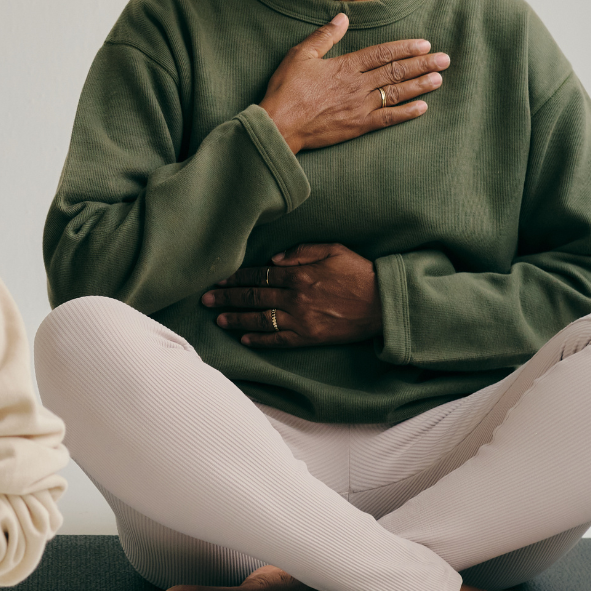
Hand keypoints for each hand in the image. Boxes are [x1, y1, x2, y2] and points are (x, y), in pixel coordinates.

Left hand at [201, 243, 381, 347]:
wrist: (385, 302)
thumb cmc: (360, 272)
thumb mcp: (333, 249)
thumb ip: (302, 251)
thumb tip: (274, 259)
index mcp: (299, 274)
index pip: (258, 275)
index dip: (236, 278)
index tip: (218, 280)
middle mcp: (295, 297)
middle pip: (253, 296)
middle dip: (227, 298)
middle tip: (205, 300)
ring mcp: (301, 319)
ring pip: (260, 319)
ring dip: (236, 320)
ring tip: (218, 319)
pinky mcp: (310, 337)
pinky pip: (279, 341)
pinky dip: (260, 340)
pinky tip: (244, 339)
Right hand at [259, 12, 450, 153]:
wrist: (280, 125)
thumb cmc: (286, 90)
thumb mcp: (300, 55)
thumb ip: (324, 36)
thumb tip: (343, 17)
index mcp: (346, 66)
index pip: (383, 53)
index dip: (405, 48)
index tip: (425, 44)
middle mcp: (358, 85)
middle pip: (396, 72)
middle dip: (422, 64)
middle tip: (444, 60)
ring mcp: (360, 107)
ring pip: (397, 93)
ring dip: (420, 85)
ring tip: (439, 78)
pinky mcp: (357, 126)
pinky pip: (388, 118)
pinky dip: (406, 113)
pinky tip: (422, 108)